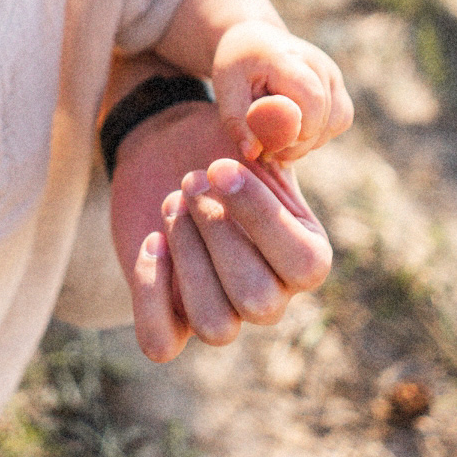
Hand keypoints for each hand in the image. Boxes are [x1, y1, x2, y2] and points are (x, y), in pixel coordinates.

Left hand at [113, 93, 333, 362]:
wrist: (171, 150)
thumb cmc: (221, 143)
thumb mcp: (251, 130)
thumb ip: (273, 124)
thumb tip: (281, 113)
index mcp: (306, 255)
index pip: (303, 265)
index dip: (259, 218)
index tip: (217, 166)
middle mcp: (271, 293)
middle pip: (257, 300)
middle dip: (216, 234)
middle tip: (189, 180)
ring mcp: (221, 308)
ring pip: (216, 326)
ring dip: (188, 260)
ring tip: (172, 202)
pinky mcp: (171, 315)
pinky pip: (161, 343)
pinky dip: (151, 294)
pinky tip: (150, 241)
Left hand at [213, 19, 352, 163]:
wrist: (253, 42)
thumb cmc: (237, 67)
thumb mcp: (226, 92)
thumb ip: (238, 122)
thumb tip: (252, 153)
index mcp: (288, 58)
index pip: (310, 101)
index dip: (293, 132)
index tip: (266, 144)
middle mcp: (318, 63)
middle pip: (324, 117)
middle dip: (296, 143)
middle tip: (267, 148)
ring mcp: (332, 73)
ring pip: (337, 122)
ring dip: (309, 141)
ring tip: (279, 138)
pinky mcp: (338, 85)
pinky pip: (340, 120)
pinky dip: (320, 134)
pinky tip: (294, 131)